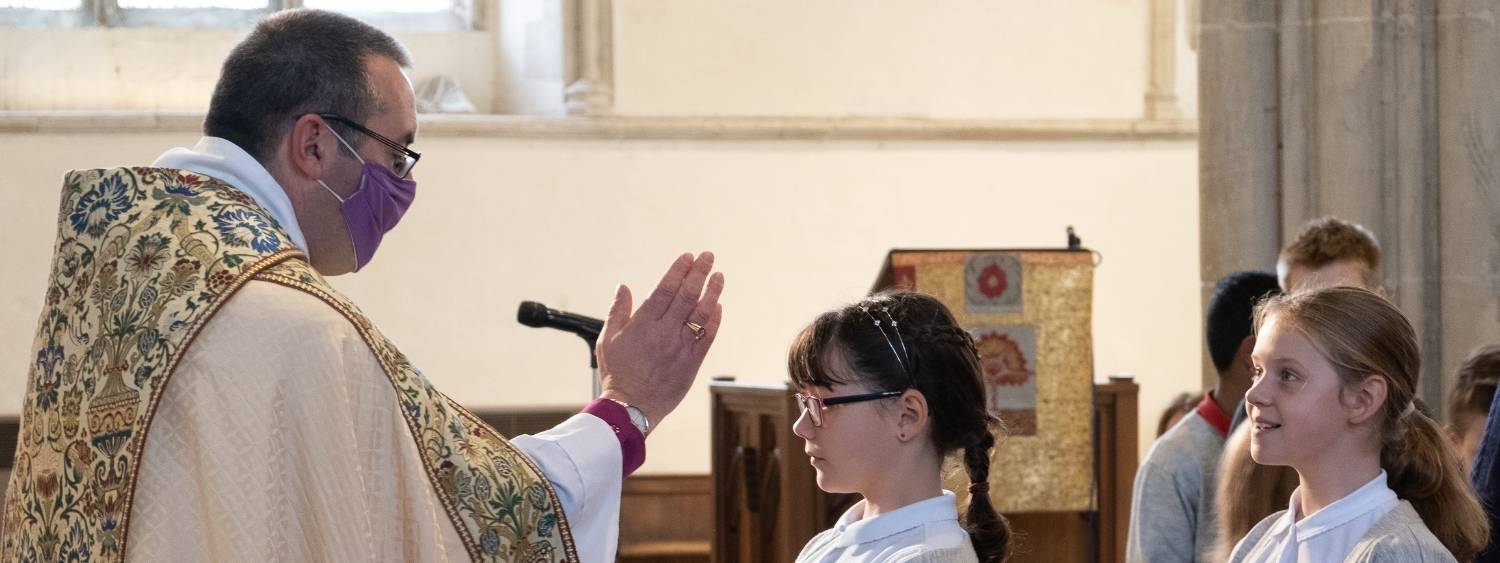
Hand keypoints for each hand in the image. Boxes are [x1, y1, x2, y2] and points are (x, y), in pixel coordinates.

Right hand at [596, 252, 724, 431]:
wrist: (632, 408)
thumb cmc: (618, 374)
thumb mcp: (608, 340)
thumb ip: (617, 311)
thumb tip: (623, 287)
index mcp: (643, 325)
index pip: (664, 290)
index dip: (678, 271)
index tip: (687, 256)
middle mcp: (664, 332)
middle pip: (686, 295)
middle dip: (698, 272)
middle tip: (708, 256)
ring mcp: (681, 347)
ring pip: (701, 313)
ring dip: (712, 292)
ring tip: (719, 276)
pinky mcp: (692, 362)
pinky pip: (708, 336)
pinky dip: (715, 319)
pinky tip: (718, 305)